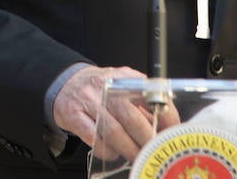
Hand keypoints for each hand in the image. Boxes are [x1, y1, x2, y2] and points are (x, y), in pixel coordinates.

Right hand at [53, 65, 178, 162]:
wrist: (65, 82)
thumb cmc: (99, 88)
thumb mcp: (122, 86)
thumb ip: (142, 102)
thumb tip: (165, 126)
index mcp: (124, 78)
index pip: (151, 97)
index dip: (165, 118)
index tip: (171, 132)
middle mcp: (106, 87)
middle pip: (132, 118)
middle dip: (146, 140)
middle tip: (154, 152)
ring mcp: (88, 100)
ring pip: (113, 131)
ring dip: (128, 149)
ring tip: (136, 157)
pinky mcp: (73, 114)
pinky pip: (93, 138)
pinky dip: (106, 150)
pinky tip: (112, 151)